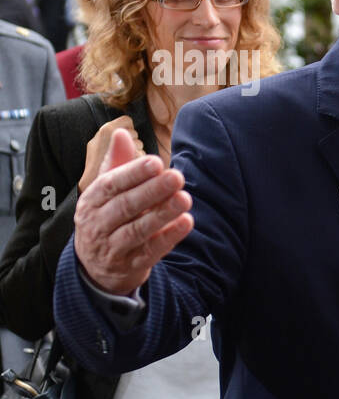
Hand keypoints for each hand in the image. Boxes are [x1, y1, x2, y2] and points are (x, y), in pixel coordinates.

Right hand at [73, 128, 192, 295]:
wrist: (96, 266)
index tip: (156, 162)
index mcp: (91, 201)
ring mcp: (113, 247)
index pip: (111, 185)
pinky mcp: (131, 266)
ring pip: (138, 230)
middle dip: (152, 191)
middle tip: (177, 177)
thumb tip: (121, 132)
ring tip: (185, 199)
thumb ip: (117, 163)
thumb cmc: (106, 216)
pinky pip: (151, 251)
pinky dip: (169, 237)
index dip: (133, 173)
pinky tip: (187, 222)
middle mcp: (98, 224)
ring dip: (163, 214)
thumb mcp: (105, 191)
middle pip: (125, 207)